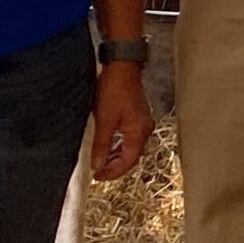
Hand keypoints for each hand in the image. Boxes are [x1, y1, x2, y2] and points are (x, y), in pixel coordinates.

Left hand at [90, 61, 152, 180]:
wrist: (121, 65)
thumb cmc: (114, 90)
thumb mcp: (105, 120)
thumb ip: (102, 145)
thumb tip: (98, 165)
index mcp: (139, 132)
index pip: (128, 161)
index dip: (113, 172)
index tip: (98, 177)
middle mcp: (144, 129)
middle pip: (132, 156)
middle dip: (115, 166)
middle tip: (99, 172)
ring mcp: (142, 121)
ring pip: (130, 146)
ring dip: (117, 155)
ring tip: (101, 160)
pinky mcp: (136, 114)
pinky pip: (129, 136)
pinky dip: (119, 144)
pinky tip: (108, 144)